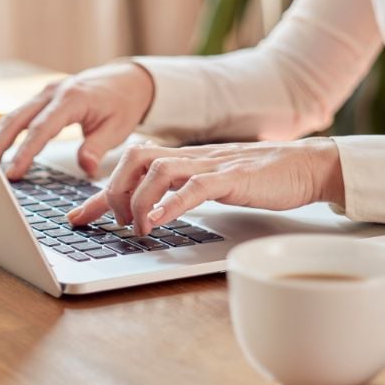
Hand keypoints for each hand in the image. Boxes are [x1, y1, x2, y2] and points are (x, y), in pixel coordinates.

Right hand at [0, 63, 154, 179]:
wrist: (127, 79)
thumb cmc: (123, 102)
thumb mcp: (118, 128)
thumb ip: (97, 148)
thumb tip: (86, 168)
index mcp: (72, 99)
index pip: (41, 129)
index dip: (24, 152)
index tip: (13, 172)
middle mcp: (53, 92)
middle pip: (17, 118)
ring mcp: (46, 93)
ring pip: (13, 115)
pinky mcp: (43, 97)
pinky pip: (19, 114)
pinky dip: (6, 131)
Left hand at [67, 137, 345, 234]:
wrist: (307, 166)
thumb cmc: (262, 178)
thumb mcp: (212, 185)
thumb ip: (183, 192)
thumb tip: (153, 213)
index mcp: (183, 158)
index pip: (130, 168)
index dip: (98, 195)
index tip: (76, 219)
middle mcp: (191, 156)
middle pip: (134, 158)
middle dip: (114, 191)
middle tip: (113, 222)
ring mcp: (211, 165)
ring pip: (158, 169)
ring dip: (139, 201)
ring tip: (137, 228)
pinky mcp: (233, 178)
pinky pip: (194, 187)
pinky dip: (171, 203)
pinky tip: (158, 221)